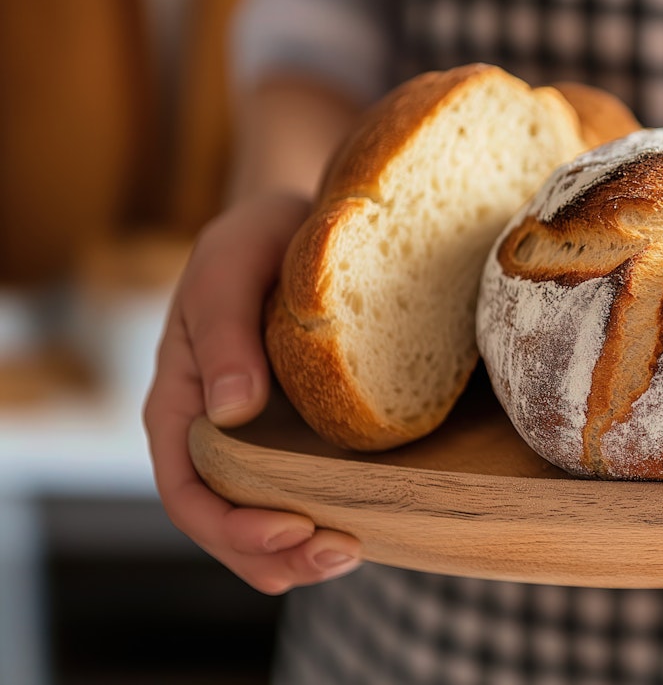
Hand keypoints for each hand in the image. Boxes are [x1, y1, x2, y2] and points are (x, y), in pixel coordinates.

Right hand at [144, 192, 362, 593]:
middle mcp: (216, 432)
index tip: (289, 533)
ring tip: (351, 555)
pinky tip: (370, 529)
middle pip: (227, 521)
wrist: (310, 219)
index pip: (186, 489)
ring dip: (304, 553)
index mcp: (180, 403)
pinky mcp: (308, 432)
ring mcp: (261, 438)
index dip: (229, 527)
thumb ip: (223, 334)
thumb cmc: (260, 237)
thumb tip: (230, 410)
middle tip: (339, 555)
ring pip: (268, 518)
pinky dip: (332, 519)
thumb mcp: (230, 268)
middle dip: (274, 555)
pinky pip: (310, 490)